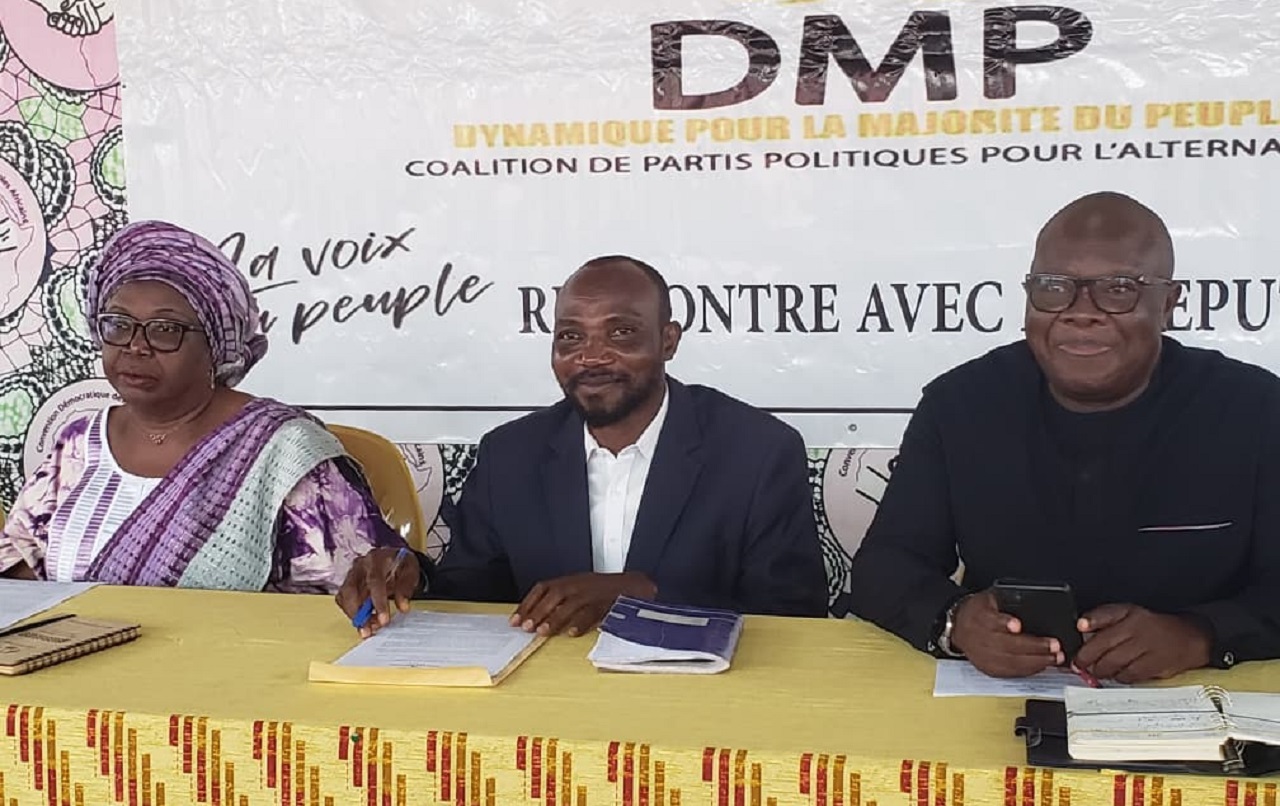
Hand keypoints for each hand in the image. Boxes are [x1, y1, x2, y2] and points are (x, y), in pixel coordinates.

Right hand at [335, 548, 421, 637]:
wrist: (394, 558)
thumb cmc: (401, 563)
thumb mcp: (411, 571)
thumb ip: (406, 588)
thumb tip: (403, 607)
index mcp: (377, 558)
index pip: (374, 581)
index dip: (378, 602)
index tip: (383, 620)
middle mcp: (360, 566)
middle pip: (351, 590)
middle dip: (358, 613)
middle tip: (369, 630)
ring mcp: (351, 575)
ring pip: (344, 597)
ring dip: (354, 616)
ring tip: (369, 628)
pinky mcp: (347, 585)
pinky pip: (343, 601)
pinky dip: (351, 613)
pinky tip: (365, 621)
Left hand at [512, 572, 655, 636]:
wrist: (636, 586)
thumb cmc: (605, 592)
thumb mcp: (580, 590)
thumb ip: (561, 602)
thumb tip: (535, 620)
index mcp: (570, 580)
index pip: (543, 588)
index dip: (528, 603)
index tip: (514, 620)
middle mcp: (580, 584)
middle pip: (554, 594)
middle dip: (538, 611)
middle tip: (525, 627)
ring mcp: (594, 592)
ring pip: (571, 603)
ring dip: (555, 618)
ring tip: (542, 632)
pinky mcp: (607, 602)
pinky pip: (592, 612)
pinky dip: (580, 623)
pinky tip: (571, 633)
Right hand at [950, 590, 1062, 677]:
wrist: (958, 627)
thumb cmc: (978, 611)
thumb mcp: (990, 598)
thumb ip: (1008, 600)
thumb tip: (1031, 602)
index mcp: (979, 617)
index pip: (991, 621)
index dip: (1004, 623)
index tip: (1017, 625)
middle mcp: (979, 638)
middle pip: (1006, 645)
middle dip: (1034, 646)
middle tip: (1054, 646)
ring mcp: (983, 656)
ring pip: (1010, 661)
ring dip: (1036, 661)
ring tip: (1055, 658)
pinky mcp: (987, 668)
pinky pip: (1010, 672)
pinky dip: (1027, 670)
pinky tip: (1042, 665)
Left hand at [1074, 604, 1210, 683]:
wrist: (1190, 638)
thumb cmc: (1153, 627)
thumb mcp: (1129, 613)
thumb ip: (1103, 618)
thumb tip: (1081, 626)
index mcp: (1129, 613)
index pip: (1104, 615)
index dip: (1089, 623)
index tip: (1078, 630)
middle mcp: (1138, 629)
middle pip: (1103, 645)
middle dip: (1086, 658)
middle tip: (1080, 664)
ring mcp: (1147, 647)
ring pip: (1113, 662)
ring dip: (1101, 670)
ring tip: (1098, 670)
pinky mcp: (1155, 664)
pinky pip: (1129, 675)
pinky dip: (1119, 677)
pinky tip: (1118, 675)